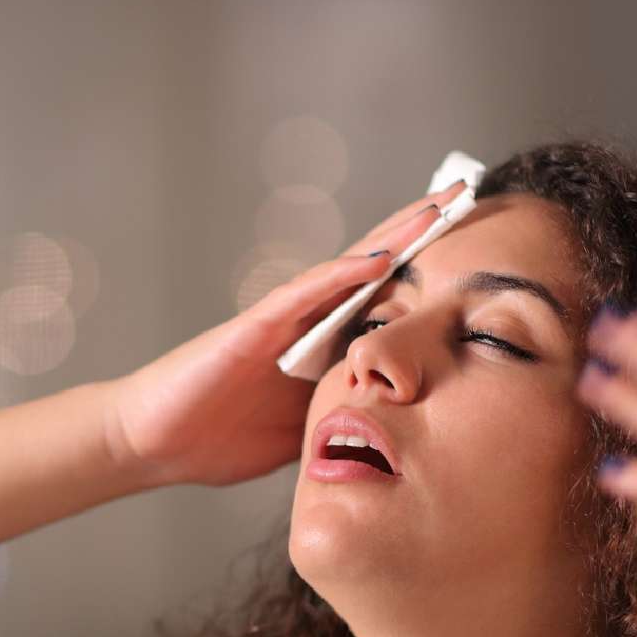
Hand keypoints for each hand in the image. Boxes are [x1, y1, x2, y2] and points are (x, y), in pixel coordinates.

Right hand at [103, 182, 465, 487]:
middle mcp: (307, 323)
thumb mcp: (307, 432)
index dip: (429, 273)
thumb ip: (348, 416)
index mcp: (324, 348)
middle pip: (375, 269)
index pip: (385, 301)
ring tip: (439, 207)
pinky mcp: (253, 328)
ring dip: (393, 237)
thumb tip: (403, 433)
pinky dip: (341, 275)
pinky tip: (380, 258)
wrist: (156, 443)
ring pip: (347, 269)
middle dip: (421, 233)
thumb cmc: (222, 437)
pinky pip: (304, 295)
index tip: (480, 253)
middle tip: (469, 193)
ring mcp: (281, 320)